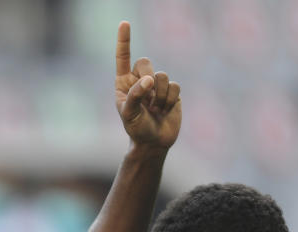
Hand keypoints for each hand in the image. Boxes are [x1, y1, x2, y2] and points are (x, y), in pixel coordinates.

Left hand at [115, 21, 181, 148]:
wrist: (154, 143)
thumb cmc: (136, 129)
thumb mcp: (129, 114)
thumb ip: (135, 95)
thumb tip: (149, 80)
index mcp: (124, 82)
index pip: (123, 57)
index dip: (124, 41)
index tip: (124, 23)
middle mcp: (140, 80)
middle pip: (146, 62)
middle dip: (147, 78)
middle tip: (146, 99)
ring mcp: (157, 85)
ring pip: (162, 76)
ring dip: (159, 96)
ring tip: (155, 110)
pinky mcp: (172, 92)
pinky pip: (175, 86)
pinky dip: (169, 100)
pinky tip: (165, 111)